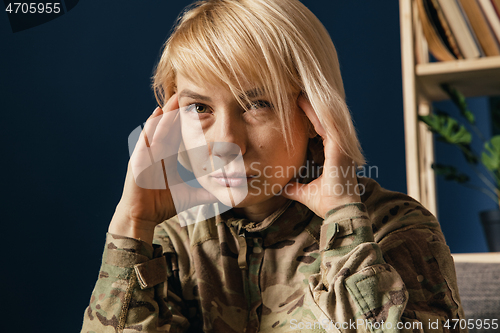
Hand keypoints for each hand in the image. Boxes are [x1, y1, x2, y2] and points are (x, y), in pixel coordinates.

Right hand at [109, 94, 216, 243]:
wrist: (143, 217)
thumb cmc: (163, 205)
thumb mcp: (191, 195)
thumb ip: (208, 193)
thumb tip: (229, 195)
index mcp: (168, 157)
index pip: (179, 134)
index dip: (188, 121)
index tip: (201, 108)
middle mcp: (157, 152)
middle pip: (168, 126)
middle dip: (177, 110)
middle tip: (189, 94)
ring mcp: (146, 154)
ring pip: (157, 128)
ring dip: (166, 113)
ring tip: (175, 98)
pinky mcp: (138, 159)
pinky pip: (145, 138)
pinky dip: (150, 126)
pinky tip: (157, 114)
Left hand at [281, 95, 360, 217]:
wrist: (340, 212)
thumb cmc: (328, 204)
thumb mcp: (305, 193)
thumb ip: (294, 188)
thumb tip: (282, 188)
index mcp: (335, 157)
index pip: (322, 132)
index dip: (312, 120)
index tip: (299, 110)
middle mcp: (340, 150)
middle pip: (325, 123)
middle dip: (312, 109)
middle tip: (298, 96)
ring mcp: (341, 148)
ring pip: (327, 121)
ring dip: (313, 108)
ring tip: (300, 96)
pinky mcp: (340, 149)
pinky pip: (329, 126)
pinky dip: (318, 115)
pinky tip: (308, 105)